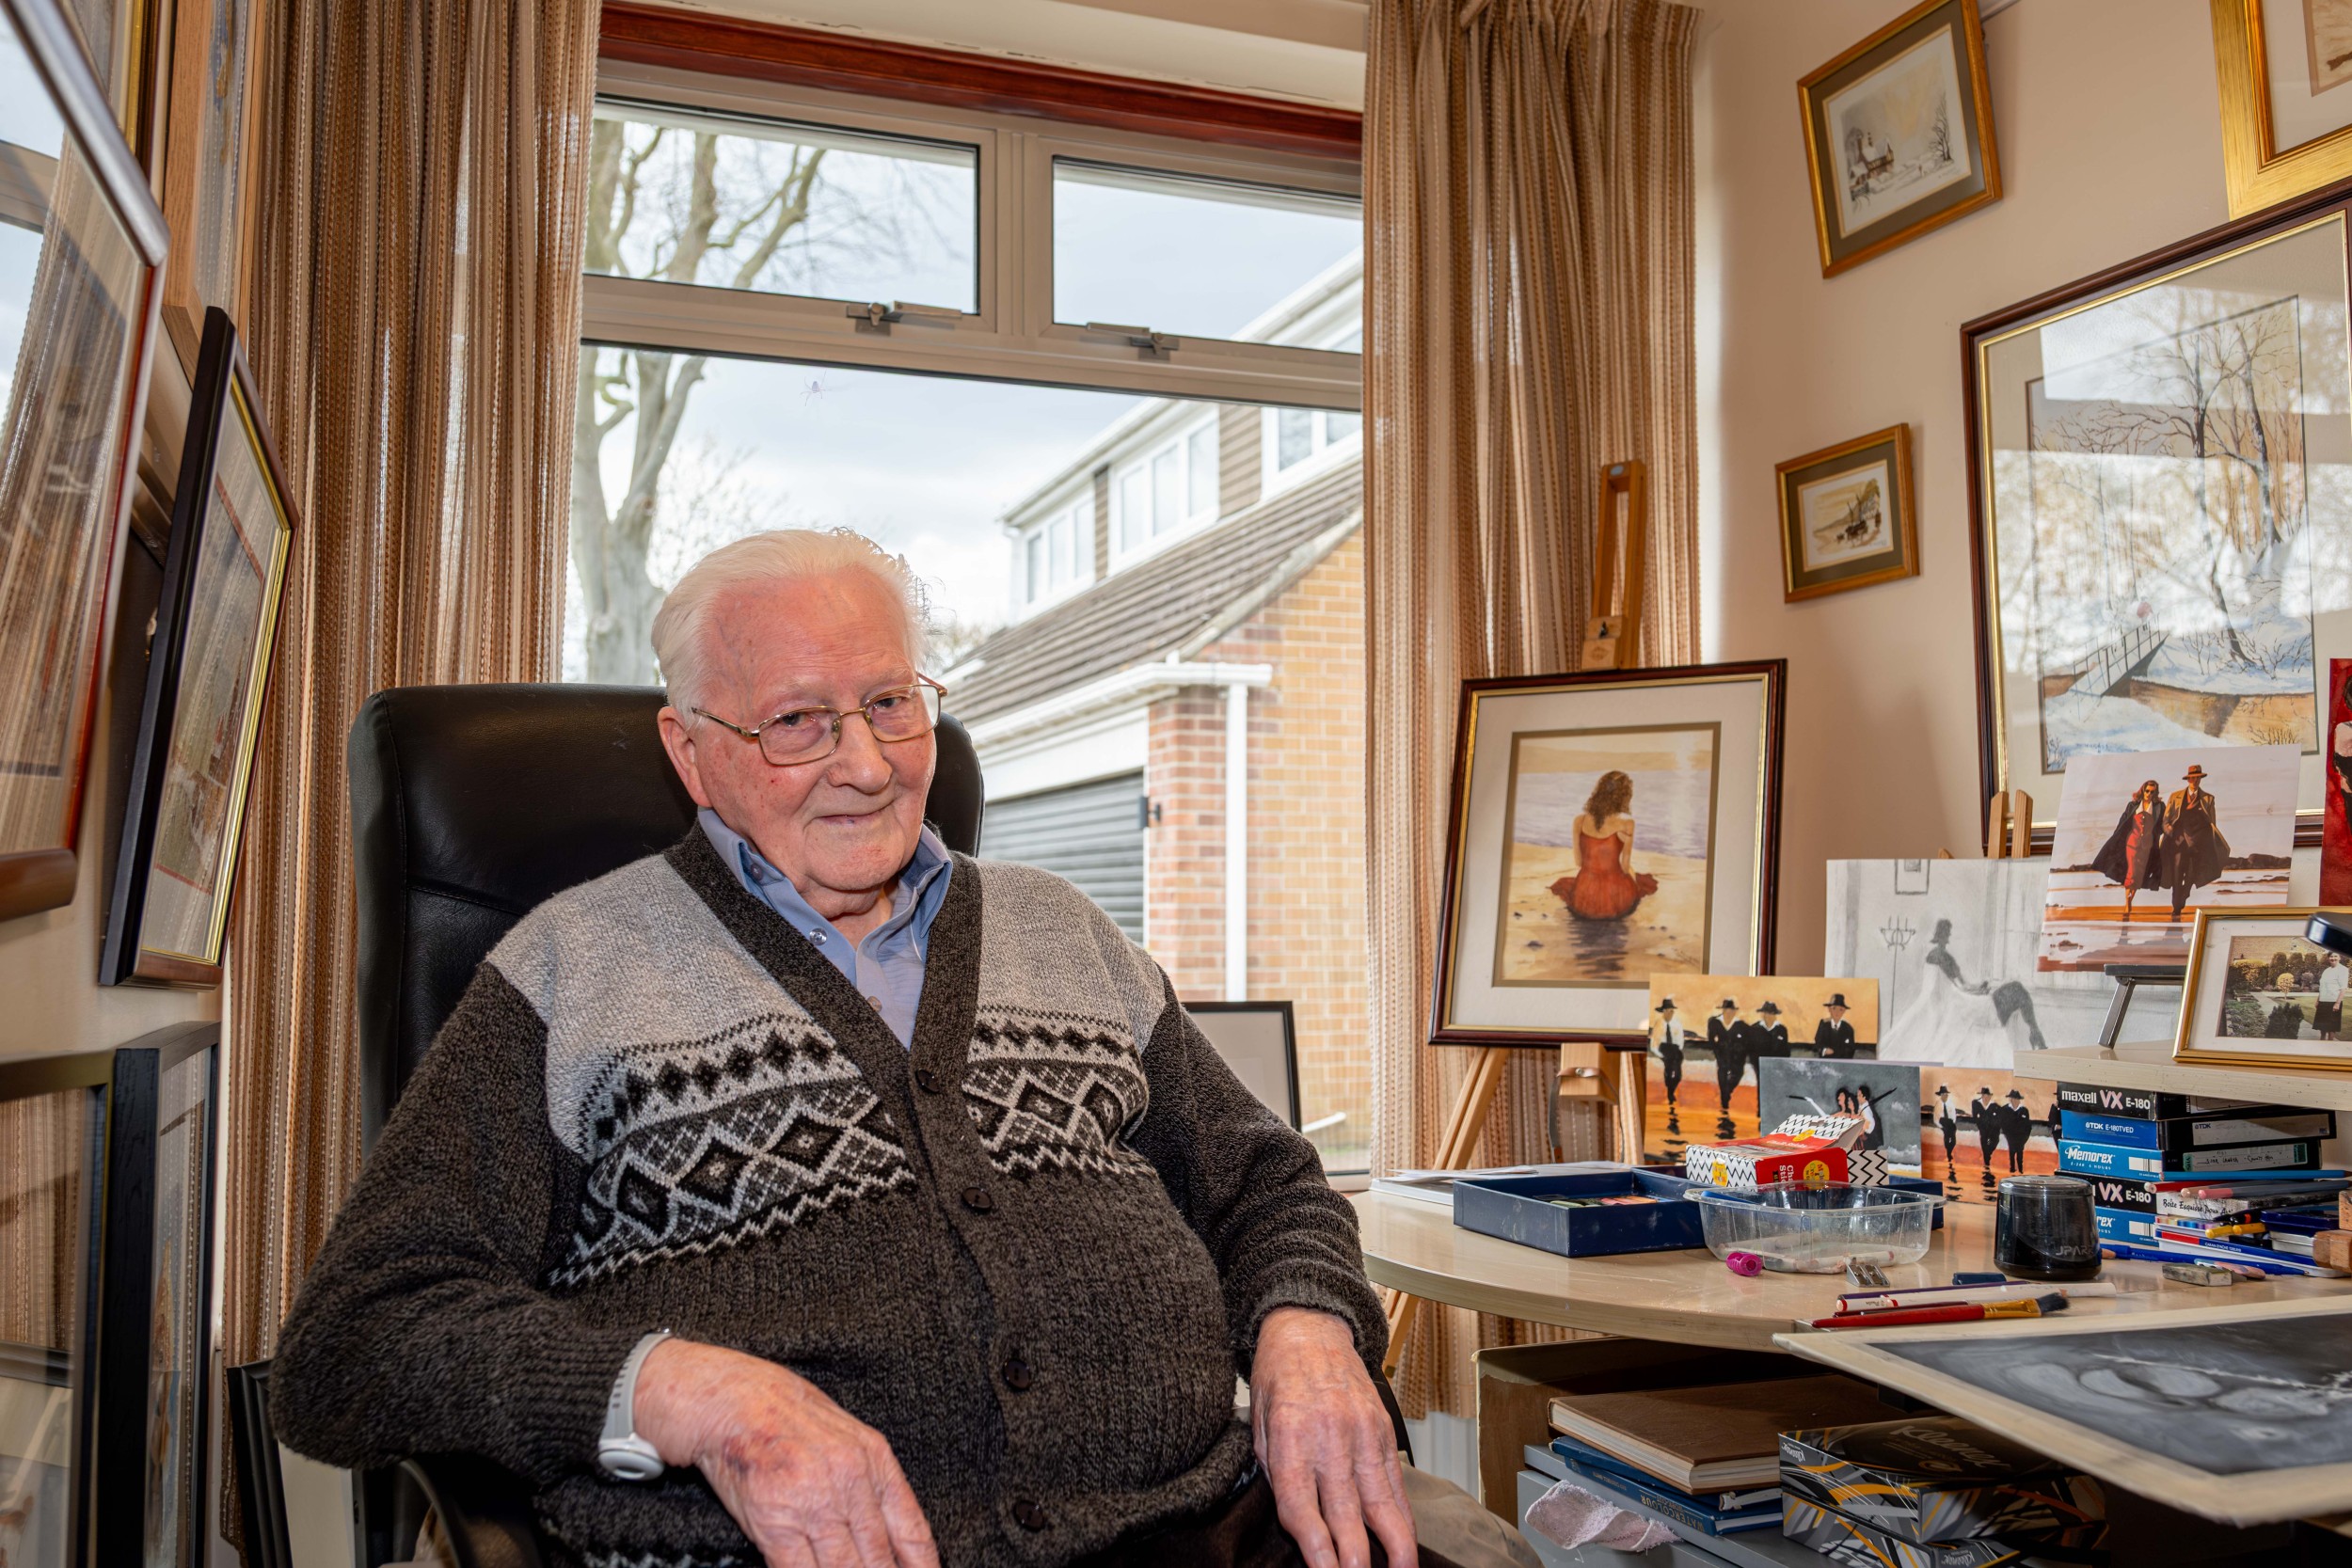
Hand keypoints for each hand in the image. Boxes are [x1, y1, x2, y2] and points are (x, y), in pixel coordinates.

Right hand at [632, 1338, 938, 1567]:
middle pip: (878, 1558)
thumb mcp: (846, 1436)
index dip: (922, 1566)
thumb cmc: (787, 1415)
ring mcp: (812, 1505)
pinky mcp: (775, 1523)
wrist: (732, 1399)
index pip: (912, 1530)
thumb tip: (892, 1534)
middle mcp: (849, 1483)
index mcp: (874, 1460)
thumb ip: (870, 1482)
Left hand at [1249, 1307, 1415, 1567]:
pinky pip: (1396, 1481)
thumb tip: (1293, 1519)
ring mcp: (1363, 1433)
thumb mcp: (1258, 1422)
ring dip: (1391, 1545)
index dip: (1316, 1547)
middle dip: (1354, 1558)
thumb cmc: (1278, 1376)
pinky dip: (1403, 1516)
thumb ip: (1273, 1470)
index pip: (1303, 1505)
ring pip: (1382, 1502)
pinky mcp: (1383, 1429)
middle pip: (1346, 1512)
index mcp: (1291, 1436)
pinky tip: (1405, 1541)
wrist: (1310, 1328)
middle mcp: (1330, 1436)